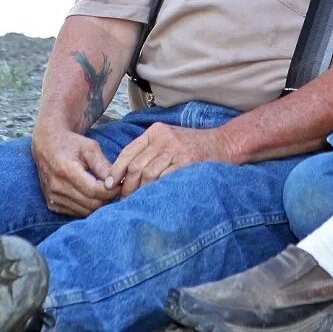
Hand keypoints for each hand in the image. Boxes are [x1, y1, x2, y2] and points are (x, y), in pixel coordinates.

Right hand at [31, 126, 116, 216]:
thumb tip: (115, 182)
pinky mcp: (52, 203)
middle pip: (91, 203)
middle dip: (107, 198)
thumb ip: (103, 165)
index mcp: (66, 170)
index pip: (94, 190)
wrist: (47, 145)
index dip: (111, 190)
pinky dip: (87, 207)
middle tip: (115, 189)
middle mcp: (57, 187)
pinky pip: (75, 212)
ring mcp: (53, 197)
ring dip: (98, 204)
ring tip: (104, 191)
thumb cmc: (71, 143)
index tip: (120, 184)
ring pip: (85, 211)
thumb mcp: (90, 148)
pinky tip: (92, 195)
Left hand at [107, 123, 235, 196]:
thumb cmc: (192, 145)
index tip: (110, 184)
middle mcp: (163, 139)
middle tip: (124, 198)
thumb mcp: (169, 139)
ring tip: (137, 200)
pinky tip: (153, 197)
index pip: (128, 151)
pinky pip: (164, 179)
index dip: (116, 170)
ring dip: (140, 191)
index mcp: (155, 132)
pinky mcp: (186, 163)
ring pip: (147, 174)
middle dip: (126, 185)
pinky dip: (156, 190)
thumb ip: (149, 151)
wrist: (223, 143)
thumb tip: (124, 174)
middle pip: (135, 165)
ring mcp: (175, 150)